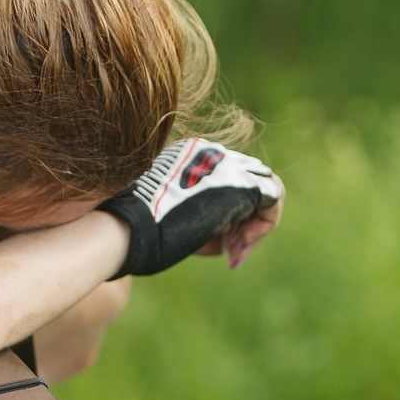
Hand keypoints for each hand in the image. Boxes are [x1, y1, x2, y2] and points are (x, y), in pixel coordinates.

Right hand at [98, 139, 282, 277]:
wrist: (126, 229)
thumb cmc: (136, 232)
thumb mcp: (169, 213)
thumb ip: (200, 214)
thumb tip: (230, 236)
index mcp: (187, 153)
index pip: (225, 172)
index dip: (227, 209)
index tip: (216, 240)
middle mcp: (209, 151)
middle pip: (249, 175)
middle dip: (244, 215)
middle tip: (230, 248)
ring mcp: (226, 163)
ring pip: (264, 184)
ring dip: (256, 220)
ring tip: (235, 248)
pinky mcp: (241, 184)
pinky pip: (273, 197)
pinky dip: (265, 225)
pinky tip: (239, 246)